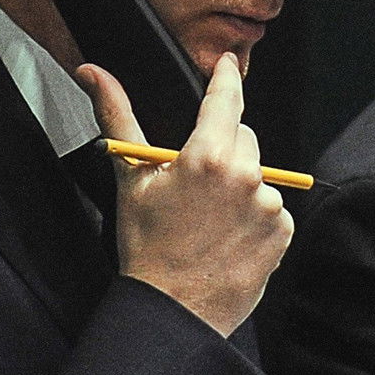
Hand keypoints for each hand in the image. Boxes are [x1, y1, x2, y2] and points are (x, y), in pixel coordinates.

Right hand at [76, 54, 290, 335]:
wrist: (172, 310)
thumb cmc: (147, 245)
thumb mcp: (131, 177)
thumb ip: (117, 117)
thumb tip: (92, 72)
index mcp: (206, 156)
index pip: (225, 98)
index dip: (225, 77)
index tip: (227, 64)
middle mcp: (245, 176)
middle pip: (243, 137)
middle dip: (222, 150)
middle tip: (195, 183)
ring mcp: (268, 204)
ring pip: (258, 173)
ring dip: (239, 185)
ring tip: (209, 218)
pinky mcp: (282, 231)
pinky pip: (272, 207)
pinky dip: (255, 215)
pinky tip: (229, 235)